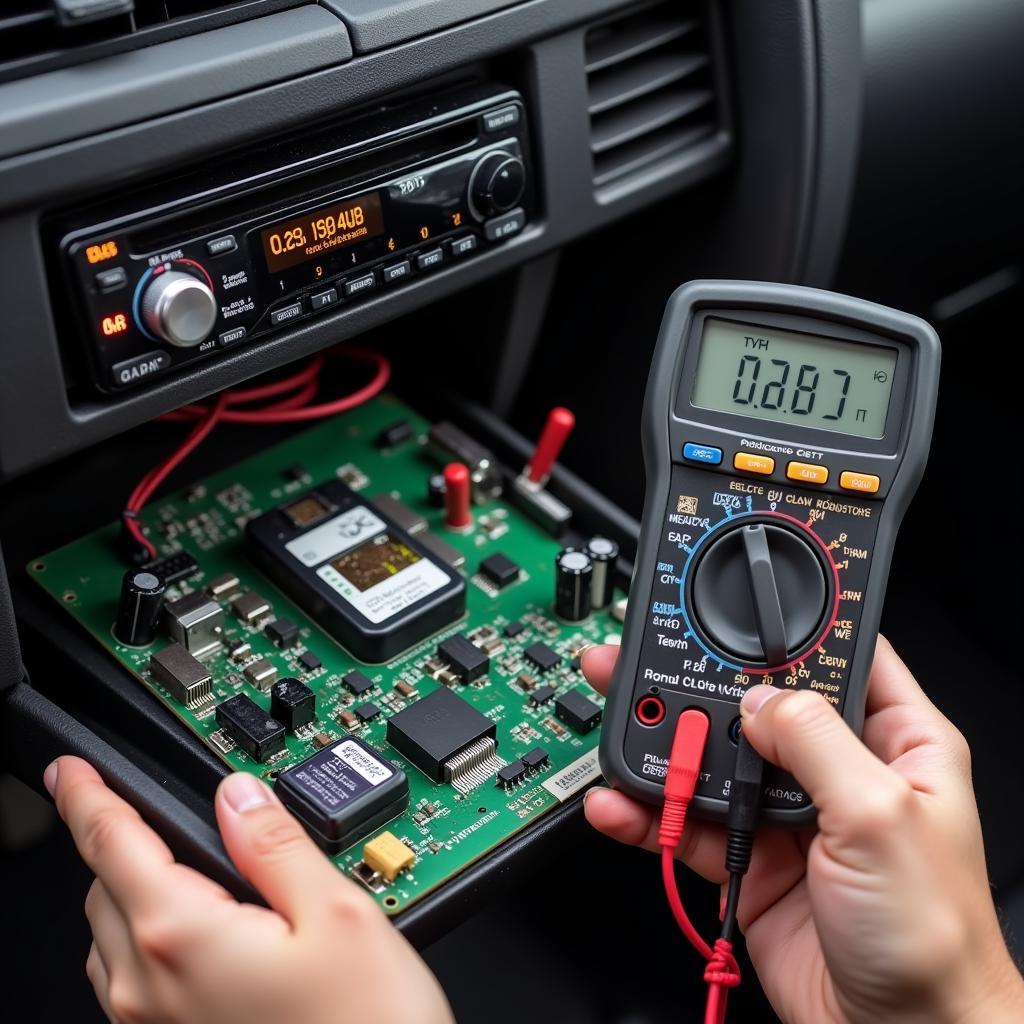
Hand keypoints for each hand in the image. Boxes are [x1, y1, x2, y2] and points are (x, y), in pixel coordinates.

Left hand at [45, 758, 452, 1023]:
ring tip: (199, 870)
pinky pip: (132, 978)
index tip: (70, 769)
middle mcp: (153, 986)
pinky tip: (209, 930)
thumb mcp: (337, 912)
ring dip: (134, 889)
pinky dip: (150, 936)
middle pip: (105, 886)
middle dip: (125, 838)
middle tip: (171, 812)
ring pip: (112, 935)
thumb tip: (240, 794)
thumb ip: (277, 843)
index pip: (109, 842)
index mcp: (184, 935)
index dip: (85, 794)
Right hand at [582, 638, 1023, 1023]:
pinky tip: (622, 805)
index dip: (793, 629)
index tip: (741, 604)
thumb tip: (758, 699)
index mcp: (894, 741)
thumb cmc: (932, 938)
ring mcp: (789, 813)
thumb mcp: (879, 815)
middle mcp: (838, 769)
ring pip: (713, 759)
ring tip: (621, 730)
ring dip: (663, 748)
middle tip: (644, 661)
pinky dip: (651, 813)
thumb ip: (814, 741)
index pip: (840, 656)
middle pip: (757, 705)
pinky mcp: (750, 859)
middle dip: (699, 683)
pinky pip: (689, 821)